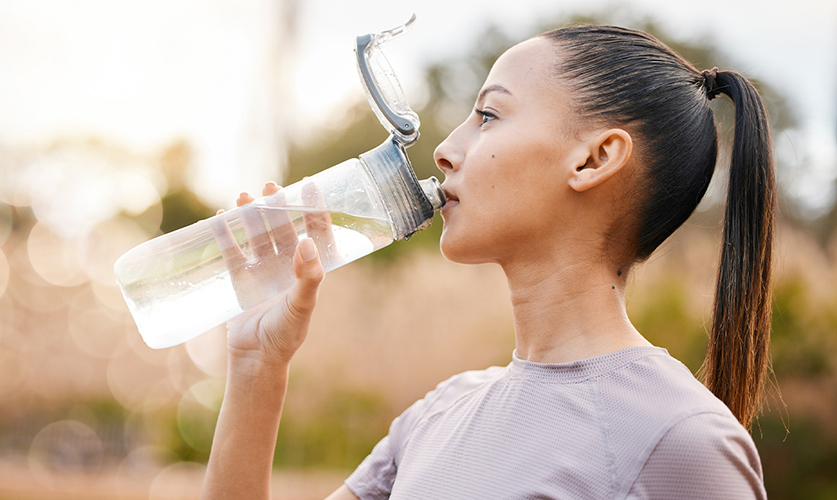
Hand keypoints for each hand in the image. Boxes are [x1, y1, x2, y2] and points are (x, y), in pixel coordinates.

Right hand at [213, 182, 326, 367]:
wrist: (256, 358)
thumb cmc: (286, 334)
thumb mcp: (302, 305)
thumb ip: (308, 276)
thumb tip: (308, 241)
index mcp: (309, 270)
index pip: (315, 232)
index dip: (313, 209)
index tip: (310, 184)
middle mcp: (287, 266)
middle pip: (283, 227)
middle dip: (277, 205)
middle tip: (271, 185)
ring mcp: (262, 271)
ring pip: (257, 234)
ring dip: (252, 214)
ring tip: (245, 195)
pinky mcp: (240, 280)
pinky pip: (233, 251)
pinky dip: (227, 234)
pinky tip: (222, 217)